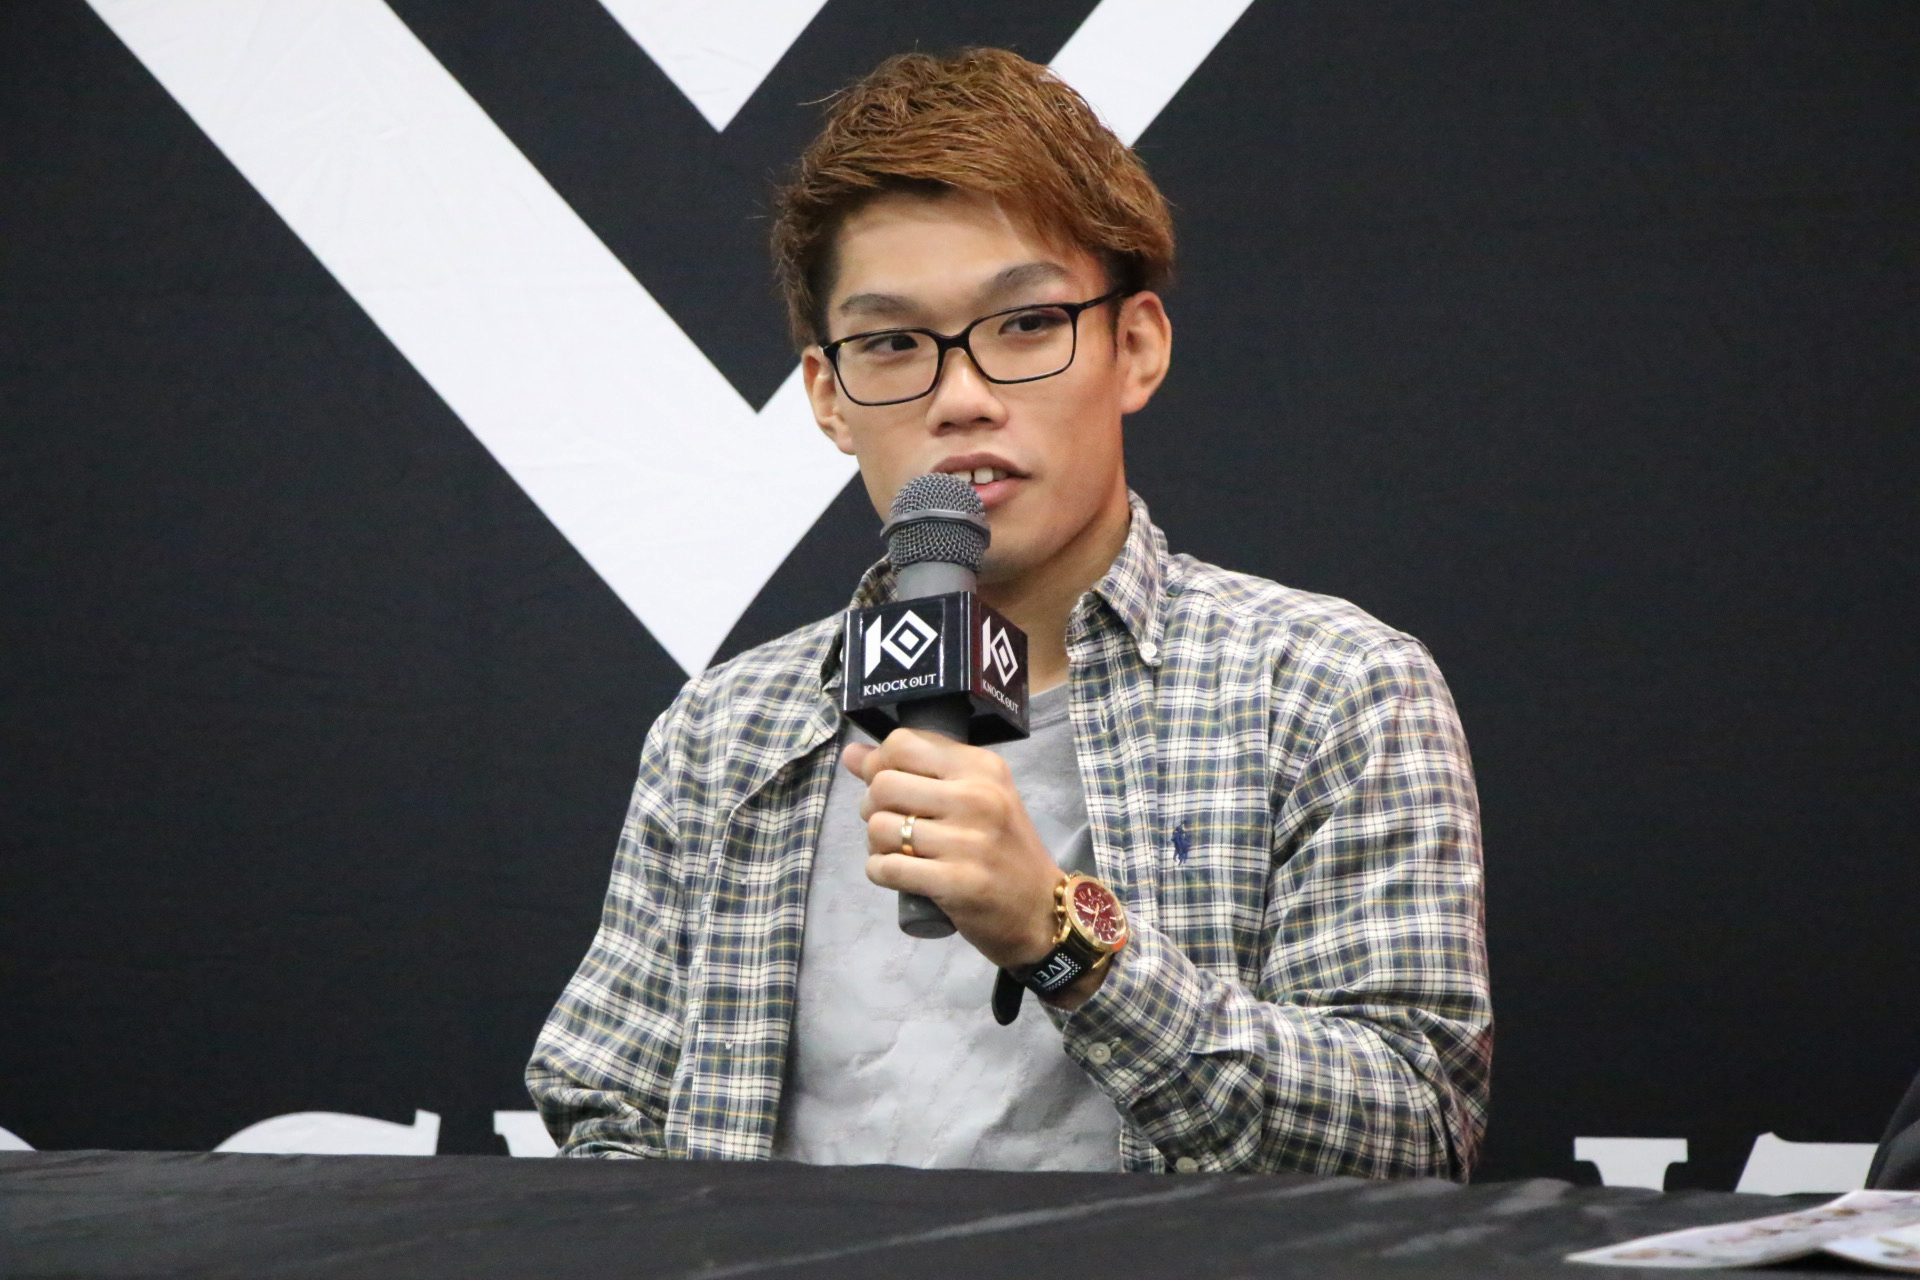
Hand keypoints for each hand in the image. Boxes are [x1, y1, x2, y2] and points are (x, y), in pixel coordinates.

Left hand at [844, 728, 1061, 970]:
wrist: (1041, 910)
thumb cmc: (1002, 848)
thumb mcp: (972, 797)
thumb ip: (917, 770)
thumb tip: (852, 753)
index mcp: (982, 767)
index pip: (902, 744)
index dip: (880, 764)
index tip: (891, 788)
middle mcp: (977, 797)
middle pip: (883, 784)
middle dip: (873, 807)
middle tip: (892, 825)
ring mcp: (969, 841)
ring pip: (880, 827)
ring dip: (876, 844)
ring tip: (898, 852)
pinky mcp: (957, 882)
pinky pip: (886, 868)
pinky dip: (880, 872)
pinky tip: (898, 874)